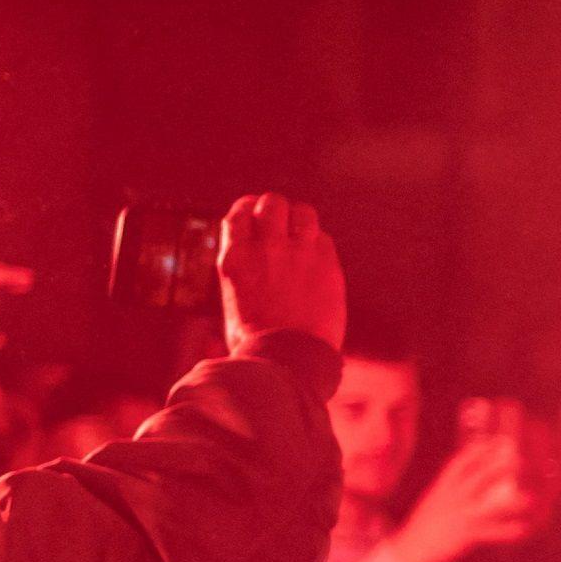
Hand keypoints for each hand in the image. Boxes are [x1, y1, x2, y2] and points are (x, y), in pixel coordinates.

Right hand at [216, 192, 346, 354]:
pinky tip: (316, 260)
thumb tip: (250, 254)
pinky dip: (319, 244)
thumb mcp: (234, 299)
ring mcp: (298, 252)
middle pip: (272, 202)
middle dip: (276, 210)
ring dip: (301, 220)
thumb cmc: (257, 339)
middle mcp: (264, 247)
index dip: (249, 209)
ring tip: (302, 236)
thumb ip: (244, 269)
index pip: (239, 213)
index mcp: (234, 257)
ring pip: (302, 211)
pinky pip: (324, 237)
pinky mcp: (326, 263)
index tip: (256, 214)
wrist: (288, 359)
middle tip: (282, 225)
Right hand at [391, 434, 538, 561]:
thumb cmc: (423, 526)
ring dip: (510, 503)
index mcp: (441, 489)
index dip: (475, 452)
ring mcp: (459, 516)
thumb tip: (465, 483)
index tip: (491, 443)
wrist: (409, 550)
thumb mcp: (433, 502)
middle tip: (518, 460)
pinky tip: (521, 529)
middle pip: (478, 478)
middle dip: (498, 468)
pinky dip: (506, 531)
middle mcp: (452, 499)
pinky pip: (490, 532)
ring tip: (529, 499)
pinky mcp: (464, 535)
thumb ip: (448, 491)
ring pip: (489, 507)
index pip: (458, 464)